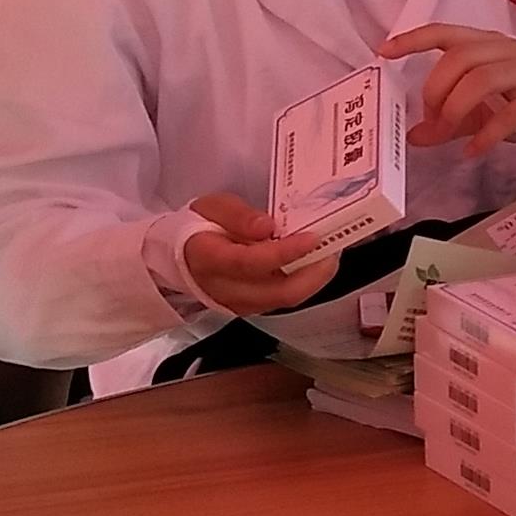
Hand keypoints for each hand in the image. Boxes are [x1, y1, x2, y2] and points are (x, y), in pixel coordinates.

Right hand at [179, 193, 351, 319]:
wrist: (181, 257)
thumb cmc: (198, 227)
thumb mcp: (212, 206)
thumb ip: (238, 215)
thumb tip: (266, 227)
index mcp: (208, 259)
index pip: (250, 262)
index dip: (285, 252)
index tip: (312, 237)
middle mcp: (225, 289)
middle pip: (278, 292)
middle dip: (314, 273)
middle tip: (333, 249)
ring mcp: (240, 304)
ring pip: (286, 300)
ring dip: (314, 279)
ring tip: (329, 254)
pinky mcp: (252, 309)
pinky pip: (284, 300)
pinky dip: (305, 284)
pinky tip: (314, 265)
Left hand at [380, 23, 515, 152]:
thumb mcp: (479, 108)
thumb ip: (446, 119)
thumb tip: (413, 137)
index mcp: (486, 43)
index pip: (445, 32)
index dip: (413, 39)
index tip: (384, 52)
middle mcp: (506, 50)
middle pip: (460, 58)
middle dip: (436, 91)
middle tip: (430, 120)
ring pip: (481, 80)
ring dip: (455, 110)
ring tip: (447, 134)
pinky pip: (508, 113)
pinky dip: (485, 134)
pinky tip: (473, 151)